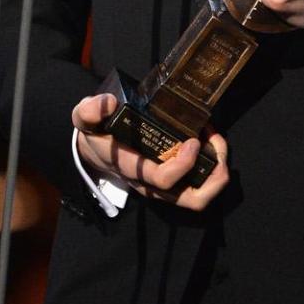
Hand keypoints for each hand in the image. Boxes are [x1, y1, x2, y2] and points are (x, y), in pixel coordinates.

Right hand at [72, 94, 228, 211]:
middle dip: (213, 178)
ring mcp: (162, 186)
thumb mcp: (85, 118)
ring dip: (217, 174)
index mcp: (131, 168)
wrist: (94, 149)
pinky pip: (197, 185)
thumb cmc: (96, 133)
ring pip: (197, 198)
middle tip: (218, 146)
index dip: (183, 165)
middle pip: (190, 199)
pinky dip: (211, 166)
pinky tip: (210, 141)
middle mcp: (150, 183)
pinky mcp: (172, 181)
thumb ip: (90, 111)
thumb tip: (107, 103)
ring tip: (218, 143)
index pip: (161, 178)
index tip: (193, 141)